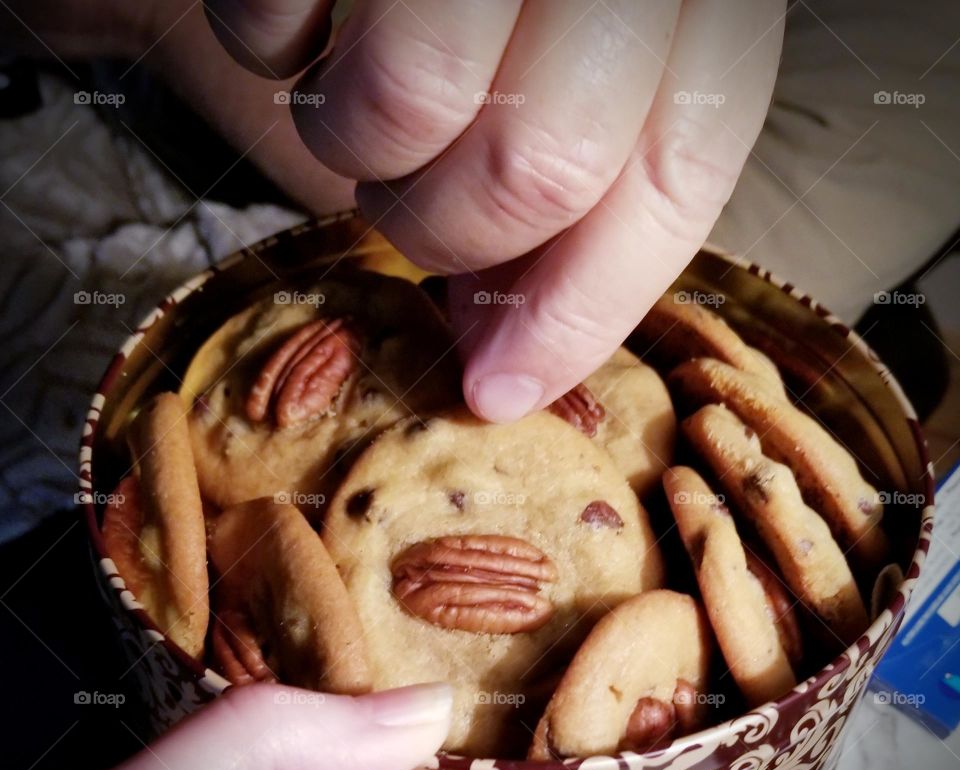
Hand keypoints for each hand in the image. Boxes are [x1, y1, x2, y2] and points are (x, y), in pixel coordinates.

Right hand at [205, 0, 785, 420]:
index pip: (673, 177)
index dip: (583, 310)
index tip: (501, 391)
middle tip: (415, 201)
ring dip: (359, 150)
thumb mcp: (581, 75)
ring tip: (359, 93)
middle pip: (538, 169)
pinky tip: (307, 21)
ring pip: (407, 104)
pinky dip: (272, 52)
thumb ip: (569, 206)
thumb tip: (505, 359)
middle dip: (451, 234)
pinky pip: (276, 25)